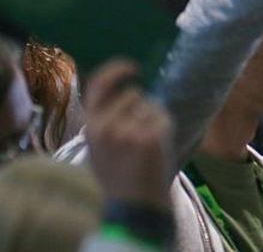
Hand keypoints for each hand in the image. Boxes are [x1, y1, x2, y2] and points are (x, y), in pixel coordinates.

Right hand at [84, 61, 172, 208]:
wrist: (134, 202)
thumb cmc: (118, 173)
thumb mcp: (100, 145)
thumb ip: (105, 118)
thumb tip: (129, 90)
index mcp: (90, 126)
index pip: (98, 84)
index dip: (116, 70)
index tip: (134, 67)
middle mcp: (105, 125)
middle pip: (133, 95)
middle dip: (140, 109)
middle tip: (138, 137)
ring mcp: (128, 130)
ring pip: (149, 105)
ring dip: (151, 118)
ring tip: (145, 145)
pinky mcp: (150, 135)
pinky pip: (162, 116)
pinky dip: (164, 127)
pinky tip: (156, 148)